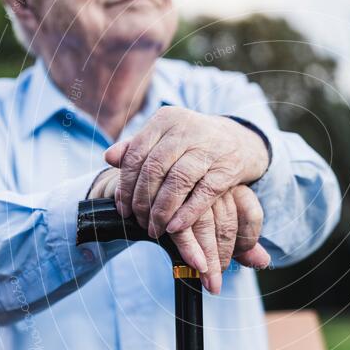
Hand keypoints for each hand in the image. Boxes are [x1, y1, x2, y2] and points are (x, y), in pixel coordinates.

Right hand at [88, 171, 269, 292]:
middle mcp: (215, 184)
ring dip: (206, 258)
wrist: (148, 183)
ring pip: (206, 227)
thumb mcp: (221, 225)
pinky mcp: (169, 197)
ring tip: (204, 276)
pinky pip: (183, 228)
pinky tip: (193, 263)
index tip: (234, 261)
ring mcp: (194, 188)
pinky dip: (187, 248)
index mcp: (233, 186)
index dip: (247, 242)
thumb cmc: (191, 210)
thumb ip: (243, 243)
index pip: (252, 214)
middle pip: (228, 225)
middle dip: (221, 259)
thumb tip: (264, 262)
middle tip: (215, 282)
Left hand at [104, 107, 268, 237]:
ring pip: (178, 182)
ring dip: (162, 210)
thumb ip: (137, 147)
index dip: (126, 185)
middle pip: (155, 169)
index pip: (136, 154)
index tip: (122, 208)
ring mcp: (210, 148)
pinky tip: (175, 228)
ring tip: (155, 229)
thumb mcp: (165, 138)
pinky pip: (204, 193)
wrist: (241, 140)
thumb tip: (108, 157)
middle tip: (138, 222)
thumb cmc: (194, 144)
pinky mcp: (228, 167)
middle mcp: (187, 130)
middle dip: (142, 201)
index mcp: (166, 120)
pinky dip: (187, 213)